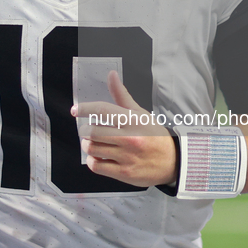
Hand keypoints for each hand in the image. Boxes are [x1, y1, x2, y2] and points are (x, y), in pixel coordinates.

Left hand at [71, 70, 176, 187]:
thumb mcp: (140, 113)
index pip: (102, 110)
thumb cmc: (154, 136)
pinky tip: (98, 156)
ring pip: (92, 148)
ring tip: (93, 143)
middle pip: (92, 131)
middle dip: (85, 130)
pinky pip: (97, 166)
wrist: (172, 161)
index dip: (85, 108)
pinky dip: (92, 160)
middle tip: (88, 130)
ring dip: (87, 145)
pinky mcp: (124, 173)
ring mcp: (126, 157)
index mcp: (132, 120)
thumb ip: (122, 95)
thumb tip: (111, 75)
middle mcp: (129, 138)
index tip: (75, 110)